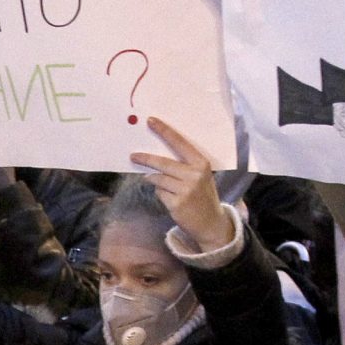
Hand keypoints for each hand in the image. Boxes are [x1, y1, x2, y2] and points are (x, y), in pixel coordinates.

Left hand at [129, 117, 236, 251]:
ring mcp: (185, 190)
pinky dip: (160, 193)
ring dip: (155, 180)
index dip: (164, 131)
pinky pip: (159, 193)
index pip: (180, 143)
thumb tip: (157, 154)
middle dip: (145, 159)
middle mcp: (194, 175)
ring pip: (158, 179)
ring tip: (164, 185)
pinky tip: (171, 198)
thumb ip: (184, 165)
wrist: (211, 223)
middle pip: (162, 163)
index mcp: (201, 164)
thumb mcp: (200, 176)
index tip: (151, 121)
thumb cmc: (202, 196)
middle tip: (133, 156)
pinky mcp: (176, 204)